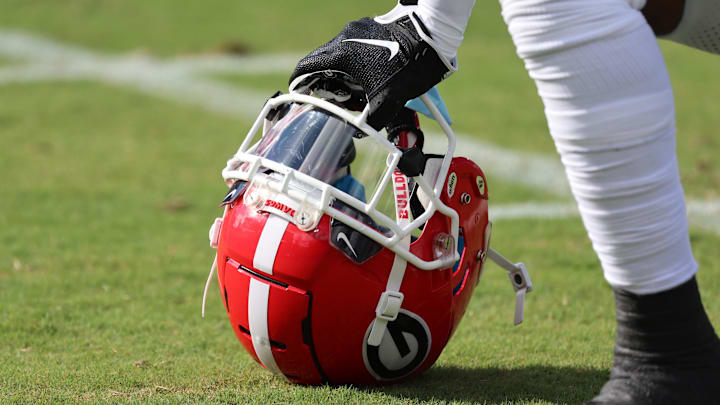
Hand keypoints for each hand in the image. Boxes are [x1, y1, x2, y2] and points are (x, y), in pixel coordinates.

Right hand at [289, 8, 454, 128]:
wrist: (433, 37)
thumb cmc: (408, 67)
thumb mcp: (388, 101)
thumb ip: (370, 120)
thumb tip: (360, 132)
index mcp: (341, 54)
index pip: (306, 66)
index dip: (298, 81)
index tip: (297, 93)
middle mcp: (345, 37)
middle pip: (320, 60)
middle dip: (320, 80)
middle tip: (326, 98)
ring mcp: (358, 29)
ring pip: (337, 53)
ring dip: (338, 71)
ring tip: (348, 90)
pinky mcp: (372, 27)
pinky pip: (353, 46)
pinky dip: (351, 62)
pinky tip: (365, 76)